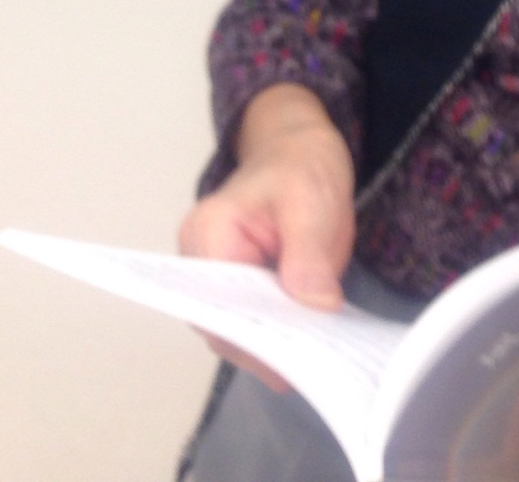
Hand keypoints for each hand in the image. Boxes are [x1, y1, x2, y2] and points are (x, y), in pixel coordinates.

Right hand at [178, 85, 356, 391]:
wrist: (302, 151)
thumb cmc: (300, 166)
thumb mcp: (310, 200)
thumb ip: (308, 252)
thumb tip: (316, 307)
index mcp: (208, 233)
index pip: (215, 304)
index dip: (248, 337)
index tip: (286, 361)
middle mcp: (202, 262)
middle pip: (225, 325)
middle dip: (266, 347)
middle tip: (309, 367)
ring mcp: (220, 279)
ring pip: (241, 331)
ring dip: (277, 346)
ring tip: (315, 362)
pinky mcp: (244, 290)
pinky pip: (257, 322)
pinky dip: (283, 334)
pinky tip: (312, 345)